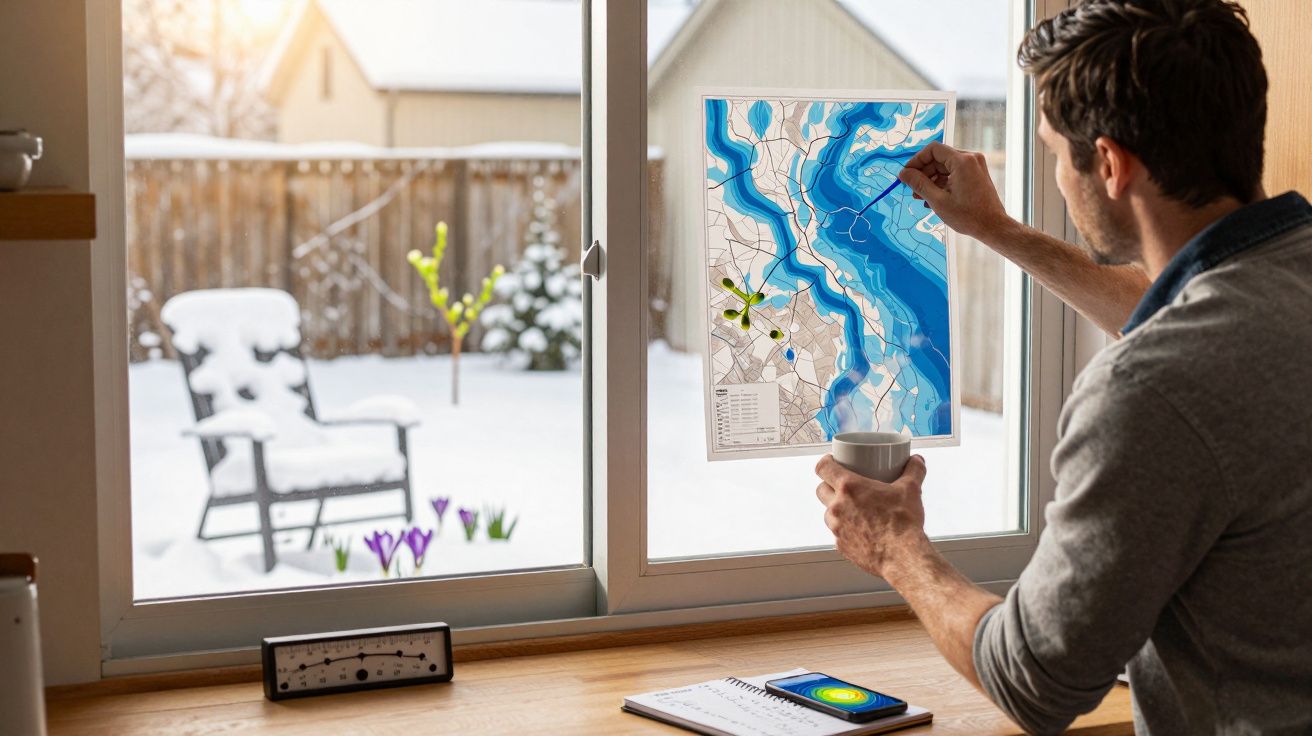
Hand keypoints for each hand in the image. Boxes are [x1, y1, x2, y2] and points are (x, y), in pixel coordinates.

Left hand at [815, 454, 931, 578]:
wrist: (903, 556)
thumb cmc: (903, 523)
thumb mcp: (911, 490)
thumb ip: (914, 470)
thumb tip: (917, 460)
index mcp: (849, 488)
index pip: (823, 468)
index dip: (825, 462)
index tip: (831, 461)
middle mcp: (837, 507)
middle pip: (821, 489)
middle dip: (828, 485)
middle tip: (843, 485)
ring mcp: (836, 528)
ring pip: (828, 512)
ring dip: (836, 509)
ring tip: (853, 508)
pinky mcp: (840, 545)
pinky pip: (837, 533)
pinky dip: (845, 529)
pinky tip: (859, 529)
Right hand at [898, 142, 1012, 241]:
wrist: (993, 227)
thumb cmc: (968, 216)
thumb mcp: (937, 201)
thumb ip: (918, 184)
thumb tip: (903, 174)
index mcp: (962, 161)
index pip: (933, 150)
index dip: (917, 160)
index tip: (907, 174)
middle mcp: (970, 158)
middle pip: (939, 158)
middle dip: (923, 174)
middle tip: (913, 190)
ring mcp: (975, 166)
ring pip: (945, 167)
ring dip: (931, 180)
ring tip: (921, 198)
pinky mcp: (976, 174)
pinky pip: (954, 173)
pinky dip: (942, 183)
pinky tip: (934, 199)